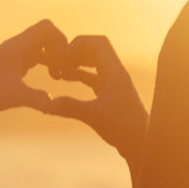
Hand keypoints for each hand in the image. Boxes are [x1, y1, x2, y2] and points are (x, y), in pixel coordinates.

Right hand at [42, 34, 148, 163]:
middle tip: (57, 61)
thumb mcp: (94, 116)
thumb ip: (70, 107)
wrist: (142, 144)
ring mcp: (114, 84)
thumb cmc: (124, 128)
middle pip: (95, 50)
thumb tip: (46, 105)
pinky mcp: (111, 96)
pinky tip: (66, 80)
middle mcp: (116, 74)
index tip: (63, 55)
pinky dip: (79, 76)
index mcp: (115, 72)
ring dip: (76, 63)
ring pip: (94, 65)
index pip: (98, 43)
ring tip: (57, 70)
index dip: (79, 44)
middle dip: (75, 52)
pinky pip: (93, 78)